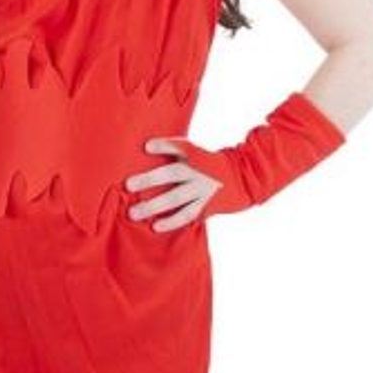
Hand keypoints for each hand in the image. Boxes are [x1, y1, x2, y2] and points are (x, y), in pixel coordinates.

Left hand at [124, 136, 239, 230]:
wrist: (244, 180)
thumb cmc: (211, 166)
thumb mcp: (198, 154)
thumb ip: (176, 154)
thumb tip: (145, 151)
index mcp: (197, 156)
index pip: (179, 147)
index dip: (163, 146)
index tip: (147, 147)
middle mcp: (199, 172)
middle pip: (172, 174)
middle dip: (149, 179)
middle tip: (128, 185)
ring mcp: (203, 190)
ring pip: (176, 199)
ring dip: (154, 206)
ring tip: (133, 213)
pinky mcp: (207, 207)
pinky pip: (186, 215)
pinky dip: (171, 221)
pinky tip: (155, 226)